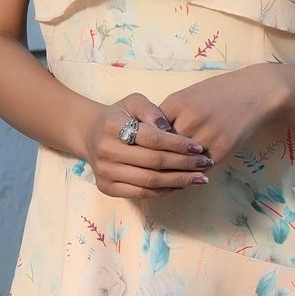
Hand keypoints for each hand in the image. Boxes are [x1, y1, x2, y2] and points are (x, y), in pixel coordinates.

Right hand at [82, 94, 214, 199]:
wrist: (90, 134)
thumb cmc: (119, 117)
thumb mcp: (133, 102)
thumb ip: (151, 110)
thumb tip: (167, 128)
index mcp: (112, 126)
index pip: (153, 139)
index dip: (178, 144)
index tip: (198, 148)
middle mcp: (106, 151)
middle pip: (153, 162)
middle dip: (184, 164)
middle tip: (204, 164)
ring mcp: (105, 172)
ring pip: (149, 181)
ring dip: (178, 181)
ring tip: (198, 178)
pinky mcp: (107, 187)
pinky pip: (141, 193)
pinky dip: (163, 190)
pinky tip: (179, 185)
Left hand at [157, 64, 289, 165]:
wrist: (256, 91)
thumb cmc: (220, 92)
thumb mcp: (189, 95)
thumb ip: (170, 113)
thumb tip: (151, 137)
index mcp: (175, 103)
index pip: (150, 132)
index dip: (146, 145)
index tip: (144, 153)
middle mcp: (188, 120)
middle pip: (163, 150)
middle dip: (157, 161)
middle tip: (152, 172)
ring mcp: (205, 136)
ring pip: (181, 163)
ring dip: (175, 171)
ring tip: (168, 178)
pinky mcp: (222, 149)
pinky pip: (200, 168)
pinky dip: (193, 173)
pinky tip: (190, 176)